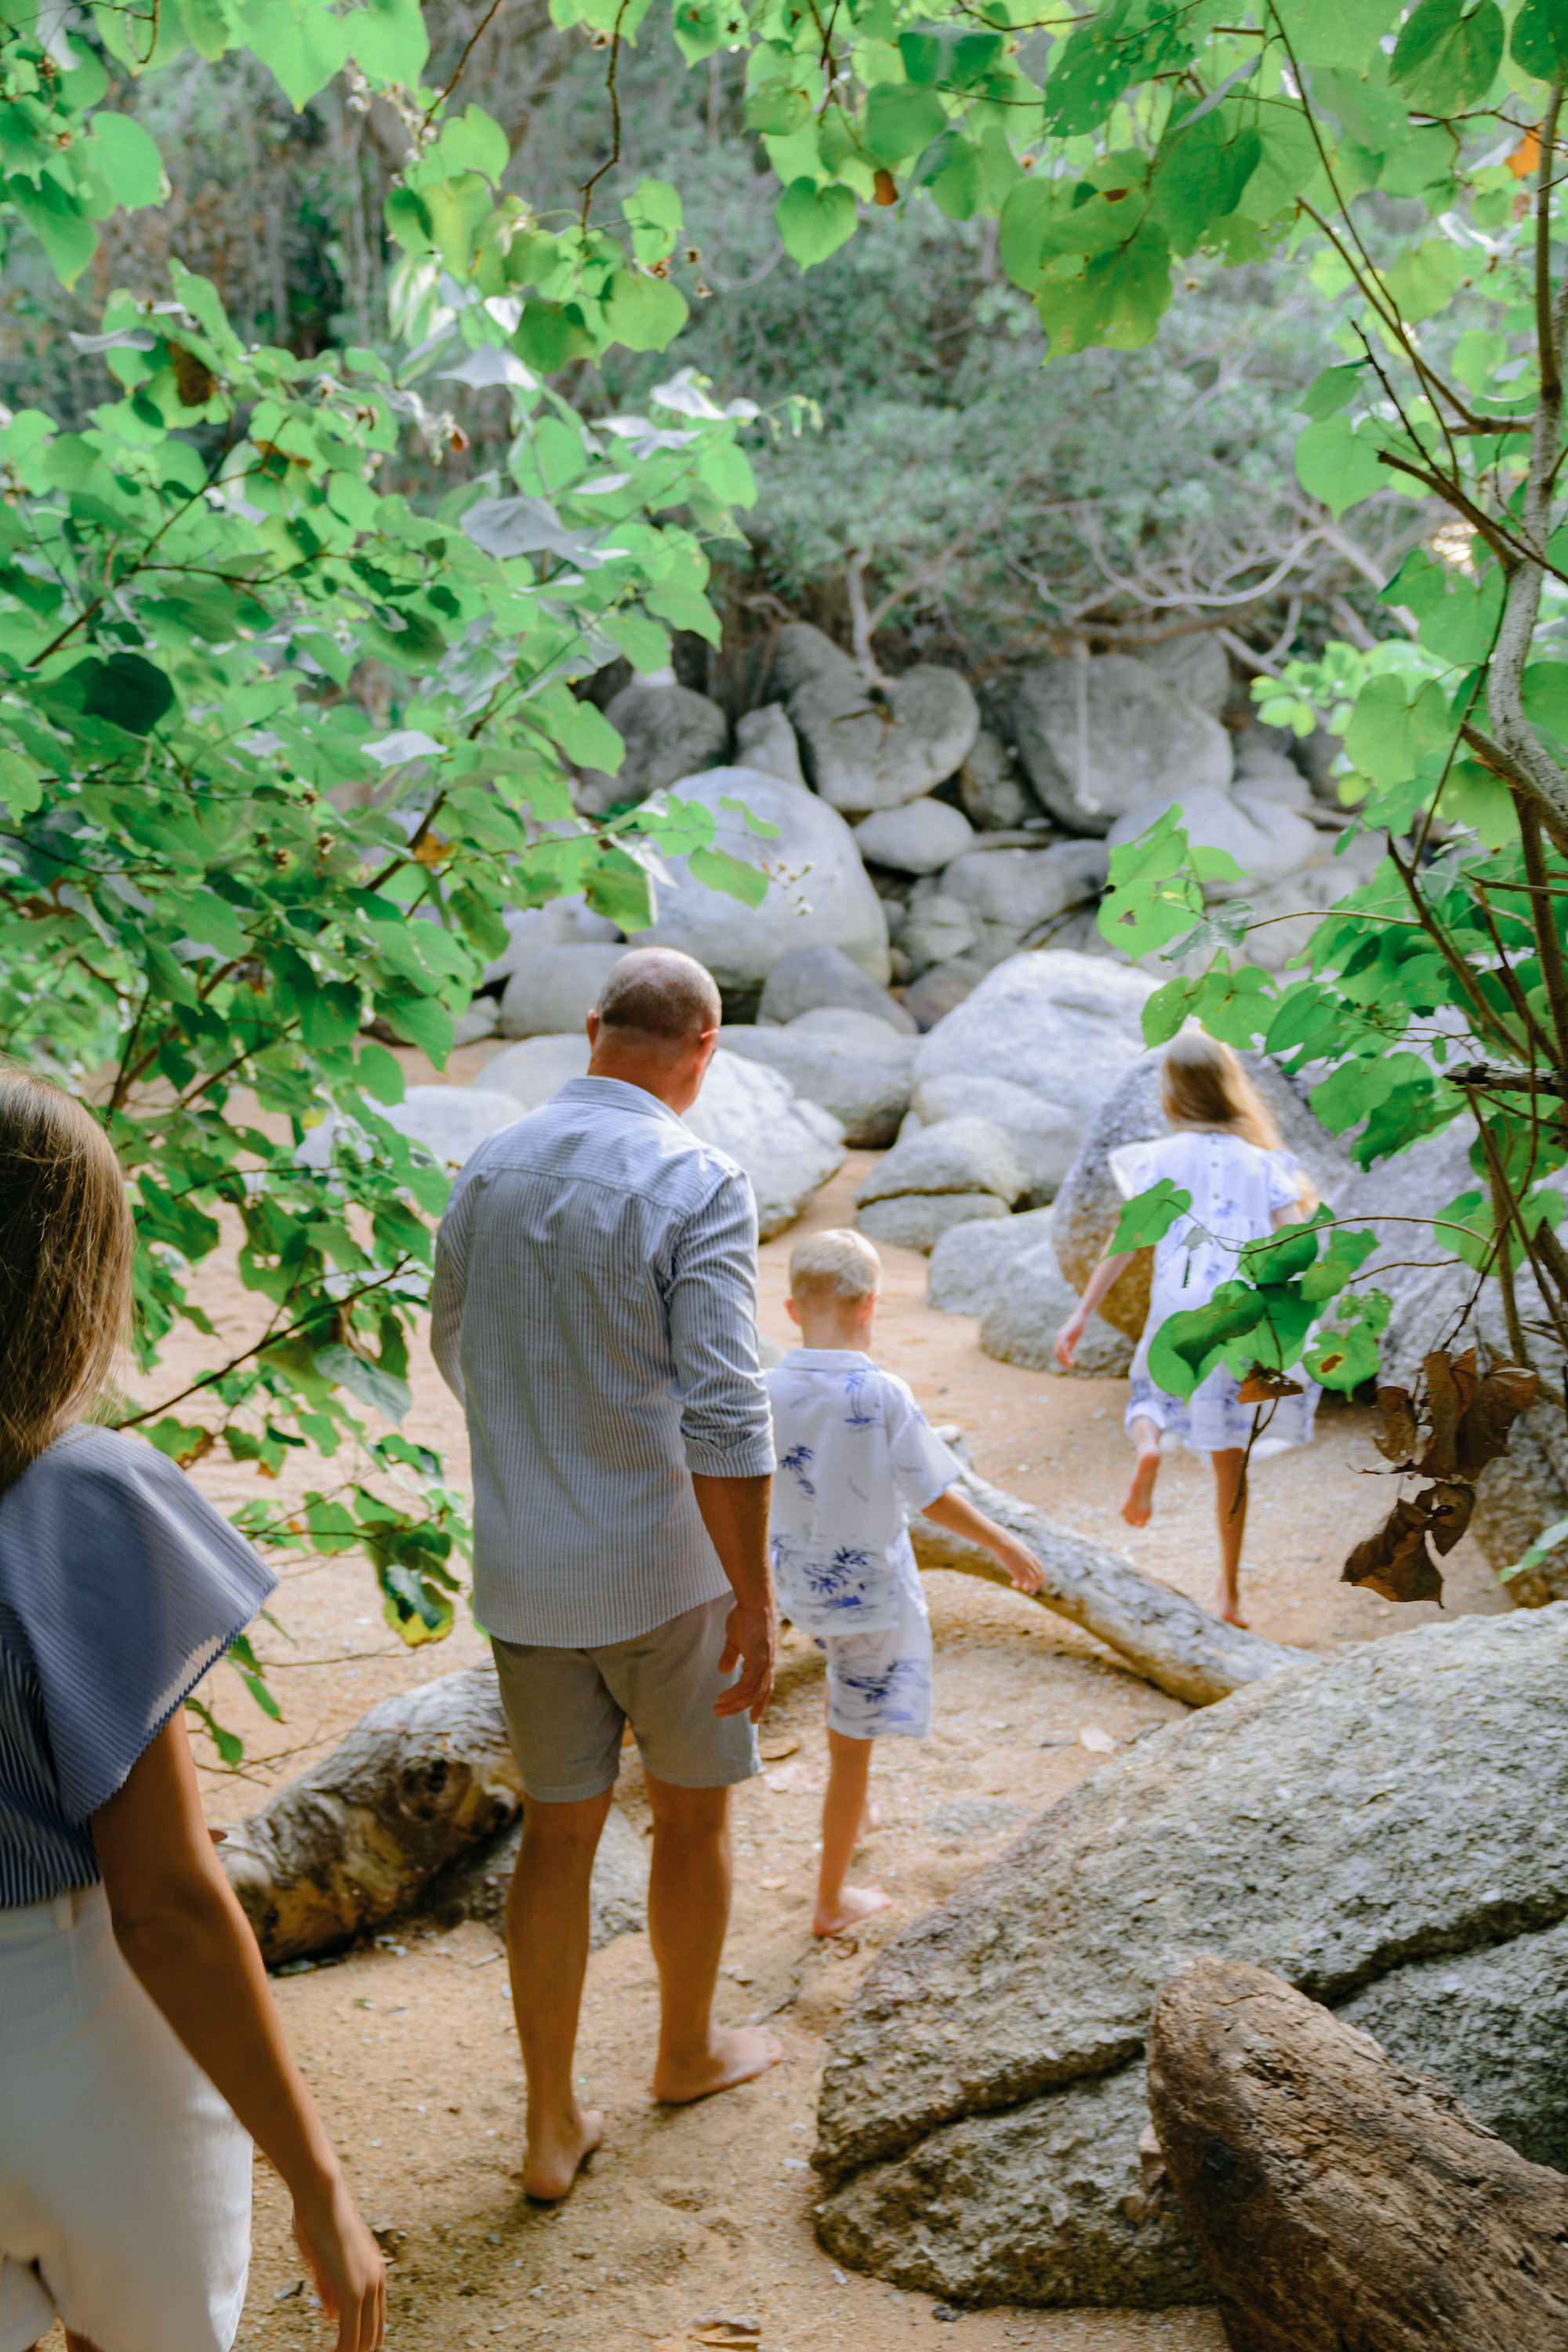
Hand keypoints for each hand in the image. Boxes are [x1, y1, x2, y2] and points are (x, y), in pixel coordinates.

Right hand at [293, 2177, 385, 2351]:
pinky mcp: (354, 2291)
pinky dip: (341, 2351)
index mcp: (373, 2271)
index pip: (375, 2317)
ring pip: (363, 2338)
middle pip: (373, 2332)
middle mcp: (376, 2279)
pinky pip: (350, 2335)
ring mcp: (367, 2285)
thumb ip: (330, 2289)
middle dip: (357, 2349)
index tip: (347, 2348)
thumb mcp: (324, 2261)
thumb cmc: (318, 2222)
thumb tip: (332, 2316)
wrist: (322, 2197)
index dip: (363, 2337)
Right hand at [715, 1599, 776, 1722]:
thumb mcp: (735, 1638)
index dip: (759, 1704)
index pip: (764, 1689)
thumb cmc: (745, 1615)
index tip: (753, 1720)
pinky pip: (747, 1685)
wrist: (754, 1600)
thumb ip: (731, 1655)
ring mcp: (765, 1663)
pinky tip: (722, 1698)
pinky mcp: (760, 1659)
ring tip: (717, 1709)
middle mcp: (768, 1665)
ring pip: (751, 1693)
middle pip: (756, 1695)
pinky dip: (735, 1694)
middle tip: (721, 1715)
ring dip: (733, 1704)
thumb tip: (724, 1671)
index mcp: (764, 1661)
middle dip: (739, 1708)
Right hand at [995, 1535, 1044, 1594]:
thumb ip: (1019, 1551)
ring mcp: (1024, 1568)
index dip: (1039, 1575)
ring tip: (1024, 1588)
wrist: (1002, 1543)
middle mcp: (1029, 1563)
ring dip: (1028, 1587)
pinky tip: (1013, 1584)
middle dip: (1036, 1584)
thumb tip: (1016, 1553)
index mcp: (1030, 1556)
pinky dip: (1017, 1585)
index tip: (1037, 1579)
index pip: (1039, 1567)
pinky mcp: (1017, 1572)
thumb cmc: (1005, 1542)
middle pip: (1037, 1576)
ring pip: (1031, 1581)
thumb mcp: (1016, 1546)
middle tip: (1033, 1588)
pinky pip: (1020, 1582)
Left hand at [1052, 1314, 1084, 1369]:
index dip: (1062, 1361)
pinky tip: (1070, 1359)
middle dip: (1062, 1362)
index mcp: (1059, 1339)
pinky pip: (1062, 1347)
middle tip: (1070, 1368)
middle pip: (1056, 1354)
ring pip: (1058, 1352)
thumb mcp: (1073, 1339)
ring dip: (1064, 1360)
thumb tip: (1067, 1355)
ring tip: (1071, 1366)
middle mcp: (1058, 1338)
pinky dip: (1065, 1355)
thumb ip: (1069, 1347)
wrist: (1081, 1316)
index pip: (1057, 1353)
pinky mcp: (1064, 1334)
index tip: (1069, 1366)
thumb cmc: (1078, 1327)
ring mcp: (1060, 1336)